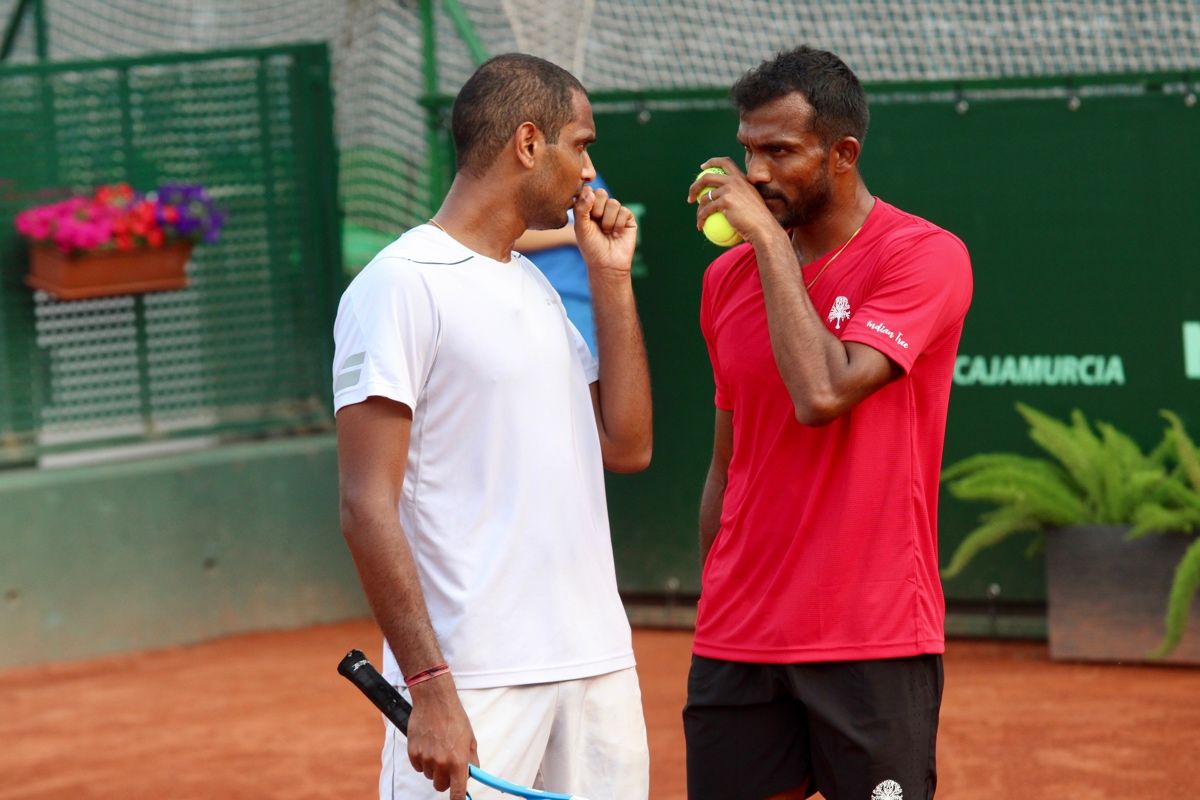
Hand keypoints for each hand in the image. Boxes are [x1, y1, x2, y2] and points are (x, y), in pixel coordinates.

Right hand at [406, 680, 477, 799]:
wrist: (434, 700)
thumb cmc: (455, 718)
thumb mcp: (470, 739)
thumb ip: (471, 760)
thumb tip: (471, 774)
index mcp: (458, 761)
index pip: (457, 792)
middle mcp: (441, 763)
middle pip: (440, 786)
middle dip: (445, 779)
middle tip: (447, 764)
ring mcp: (426, 758)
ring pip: (429, 775)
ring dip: (433, 767)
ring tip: (437, 747)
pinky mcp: (413, 753)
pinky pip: (418, 766)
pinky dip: (422, 759)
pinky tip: (427, 744)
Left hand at [573, 185, 637, 278]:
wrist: (607, 264)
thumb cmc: (591, 247)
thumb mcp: (580, 228)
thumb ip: (581, 208)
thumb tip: (590, 190)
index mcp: (587, 208)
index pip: (588, 192)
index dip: (587, 201)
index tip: (586, 216)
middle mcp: (601, 208)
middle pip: (601, 193)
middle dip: (598, 209)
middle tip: (596, 223)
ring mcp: (615, 212)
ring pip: (613, 203)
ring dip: (608, 220)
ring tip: (606, 232)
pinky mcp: (628, 218)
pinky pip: (624, 211)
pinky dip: (618, 224)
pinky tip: (616, 234)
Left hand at [687, 157, 778, 243]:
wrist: (763, 228)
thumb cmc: (759, 221)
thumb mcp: (752, 204)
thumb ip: (740, 198)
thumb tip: (725, 202)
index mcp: (742, 178)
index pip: (725, 162)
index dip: (711, 162)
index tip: (702, 168)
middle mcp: (735, 180)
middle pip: (707, 177)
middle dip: (695, 186)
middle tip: (691, 197)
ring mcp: (730, 189)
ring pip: (705, 197)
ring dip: (699, 208)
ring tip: (698, 217)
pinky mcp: (725, 201)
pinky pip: (707, 209)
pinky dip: (701, 218)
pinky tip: (700, 226)